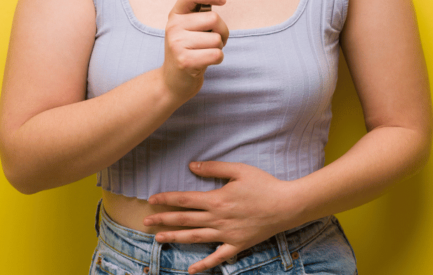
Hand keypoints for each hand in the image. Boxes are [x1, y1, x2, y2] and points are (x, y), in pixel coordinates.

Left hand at [145, 162, 299, 273]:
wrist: (286, 205)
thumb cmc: (264, 185)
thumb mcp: (240, 170)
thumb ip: (214, 169)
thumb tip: (191, 167)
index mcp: (217, 200)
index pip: (185, 200)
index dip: (167, 199)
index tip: (152, 200)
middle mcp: (218, 219)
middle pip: (185, 220)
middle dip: (164, 220)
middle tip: (146, 222)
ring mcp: (226, 234)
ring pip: (195, 237)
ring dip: (175, 238)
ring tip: (158, 239)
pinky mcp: (237, 244)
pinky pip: (217, 257)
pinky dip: (204, 264)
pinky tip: (191, 270)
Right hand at [162, 0, 229, 100]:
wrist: (172, 81)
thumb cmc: (187, 51)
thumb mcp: (188, 29)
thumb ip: (198, 13)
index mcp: (175, 15)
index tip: (223, 1)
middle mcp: (173, 27)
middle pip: (214, 18)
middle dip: (222, 31)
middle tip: (212, 40)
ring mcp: (177, 44)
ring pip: (217, 39)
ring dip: (218, 48)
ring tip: (205, 52)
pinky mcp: (185, 61)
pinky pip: (217, 54)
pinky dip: (217, 59)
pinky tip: (205, 62)